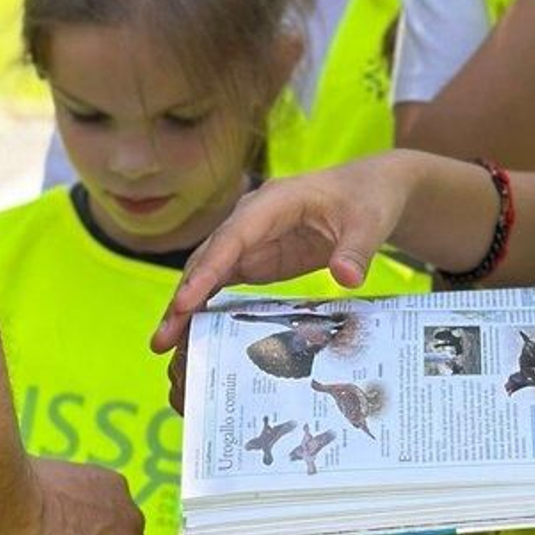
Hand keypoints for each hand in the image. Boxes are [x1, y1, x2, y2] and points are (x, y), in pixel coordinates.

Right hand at [150, 153, 421, 408]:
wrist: (372, 190)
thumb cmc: (369, 198)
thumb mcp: (371, 221)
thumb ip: (357, 248)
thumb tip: (347, 278)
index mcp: (274, 201)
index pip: (233, 237)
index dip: (207, 271)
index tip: (184, 303)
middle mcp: (252, 218)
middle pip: (210, 257)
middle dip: (184, 297)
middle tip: (161, 339)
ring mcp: (251, 239)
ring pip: (210, 271)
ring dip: (187, 305)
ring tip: (165, 344)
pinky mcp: (257, 257)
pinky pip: (225, 282)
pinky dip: (207, 306)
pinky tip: (194, 336)